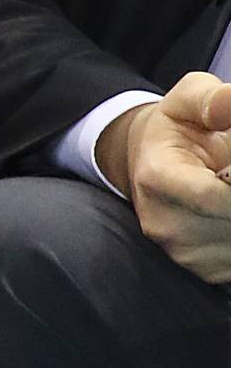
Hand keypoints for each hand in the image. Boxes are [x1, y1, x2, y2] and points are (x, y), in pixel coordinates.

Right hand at [100, 72, 230, 285]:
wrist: (146, 163)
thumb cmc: (174, 129)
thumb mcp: (190, 97)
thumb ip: (215, 99)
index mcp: (158, 178)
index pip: (214, 196)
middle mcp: (164, 223)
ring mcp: (182, 252)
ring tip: (230, 181)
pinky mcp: (203, 270)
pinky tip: (230, 209)